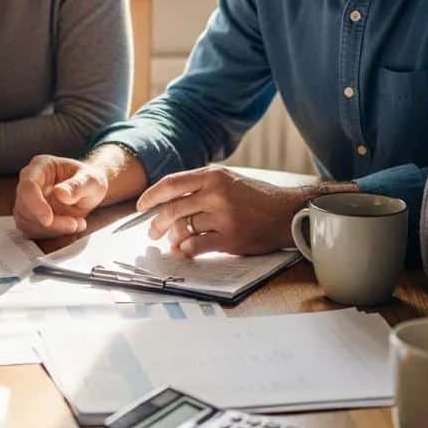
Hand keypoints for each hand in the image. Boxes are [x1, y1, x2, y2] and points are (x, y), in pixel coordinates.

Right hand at [14, 155, 108, 237]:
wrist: (91, 190)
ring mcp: (28, 201)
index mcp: (41, 166)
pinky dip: (52, 234)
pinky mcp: (32, 217)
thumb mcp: (92, 180)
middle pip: (25, 207)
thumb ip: (78, 185)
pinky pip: (33, 231)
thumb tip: (61, 194)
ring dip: (51, 230)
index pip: (28, 185)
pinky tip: (71, 227)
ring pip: (26, 222)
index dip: (35, 204)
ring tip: (77, 224)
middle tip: (74, 224)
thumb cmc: (89, 180)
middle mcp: (30, 182)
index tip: (48, 219)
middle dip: (49, 222)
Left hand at [137, 166, 355, 256]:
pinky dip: (186, 250)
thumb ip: (202, 186)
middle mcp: (216, 193)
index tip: (140, 206)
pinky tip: (185, 251)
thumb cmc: (256, 197)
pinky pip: (197, 246)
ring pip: (183, 228)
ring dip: (172, 238)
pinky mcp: (231, 238)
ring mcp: (223, 216)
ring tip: (170, 243)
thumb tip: (169, 202)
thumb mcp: (228, 180)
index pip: (171, 183)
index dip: (151, 195)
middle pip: (172, 208)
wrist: (287, 212)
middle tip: (152, 231)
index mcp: (213, 175)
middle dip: (157, 222)